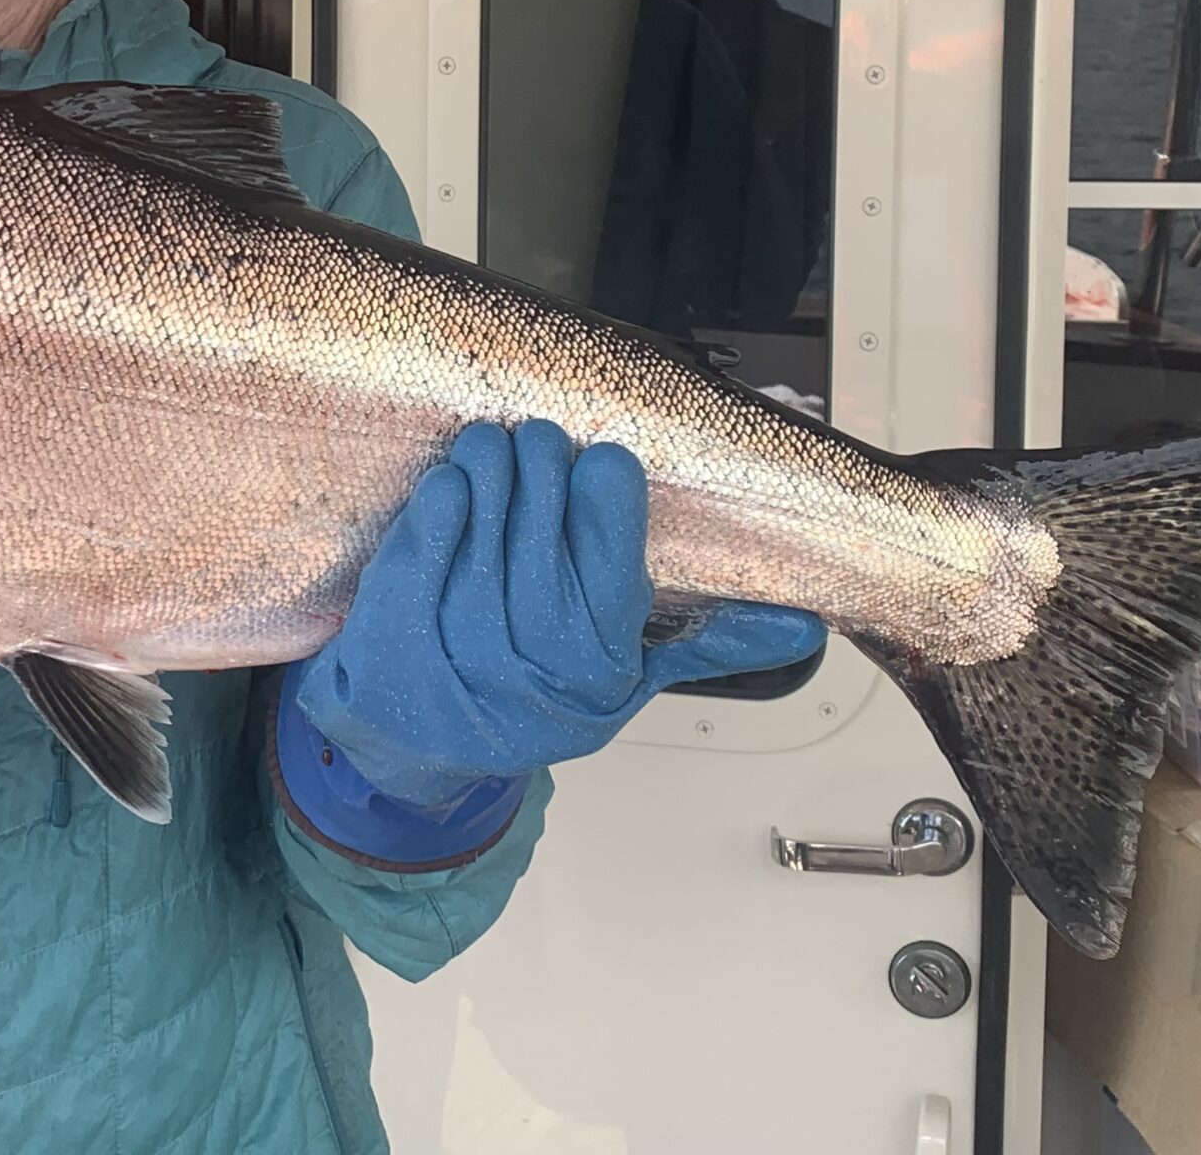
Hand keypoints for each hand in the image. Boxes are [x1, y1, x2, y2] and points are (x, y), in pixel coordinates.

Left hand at [274, 420, 826, 863]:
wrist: (419, 754)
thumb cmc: (528, 706)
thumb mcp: (622, 688)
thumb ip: (705, 647)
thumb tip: (799, 627)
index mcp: (600, 645)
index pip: (614, 520)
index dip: (603, 478)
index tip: (595, 467)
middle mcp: (537, 639)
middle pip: (545, 495)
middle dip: (543, 457)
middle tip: (536, 446)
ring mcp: (464, 631)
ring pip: (486, 503)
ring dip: (490, 460)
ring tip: (491, 446)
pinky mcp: (400, 622)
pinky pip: (425, 537)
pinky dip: (440, 499)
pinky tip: (452, 478)